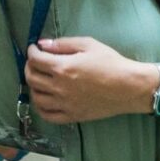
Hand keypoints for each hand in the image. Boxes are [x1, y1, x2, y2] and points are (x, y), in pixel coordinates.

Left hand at [24, 37, 157, 123]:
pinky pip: (48, 115)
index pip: (35, 60)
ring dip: (33, 86)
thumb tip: (42, 44)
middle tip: (35, 61)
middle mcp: (60, 88)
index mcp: (63, 68)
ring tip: (38, 79)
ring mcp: (65, 104)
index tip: (34, 48)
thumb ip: (62, 44)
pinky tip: (43, 98)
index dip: (32, 51)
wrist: (130, 87)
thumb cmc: (111, 63)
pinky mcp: (73, 116)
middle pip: (32, 78)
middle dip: (29, 67)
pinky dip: (41, 107)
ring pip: (37, 98)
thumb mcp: (87, 45)